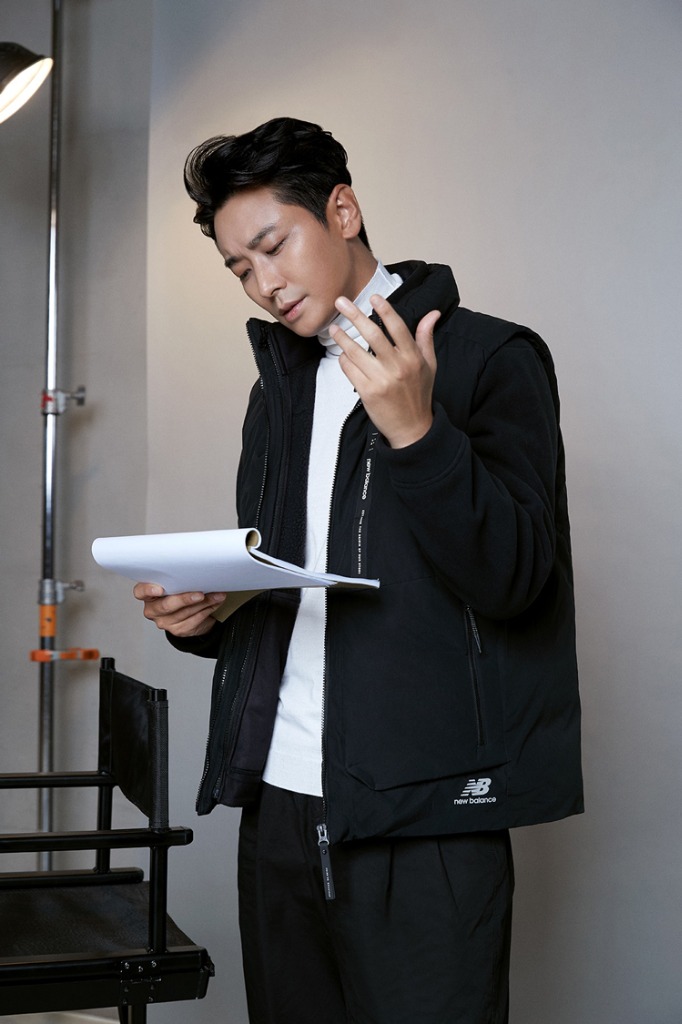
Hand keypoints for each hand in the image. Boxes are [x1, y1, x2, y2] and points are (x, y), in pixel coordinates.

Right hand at [133, 583, 225, 637]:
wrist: (190, 613)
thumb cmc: (180, 592)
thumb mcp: (176, 583)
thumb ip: (178, 578)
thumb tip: (197, 571)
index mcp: (148, 594)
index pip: (140, 592)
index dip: (148, 590)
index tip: (159, 589)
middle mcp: (153, 609)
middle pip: (166, 605)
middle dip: (185, 599)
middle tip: (200, 593)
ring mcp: (164, 622)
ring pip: (184, 613)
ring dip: (204, 603)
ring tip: (217, 595)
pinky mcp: (177, 630)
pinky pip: (194, 621)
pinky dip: (207, 610)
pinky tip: (215, 603)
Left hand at [330, 294, 440, 447]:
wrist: (412, 428)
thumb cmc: (419, 394)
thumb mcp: (429, 365)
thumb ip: (426, 338)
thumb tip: (433, 313)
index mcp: (413, 358)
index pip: (398, 327)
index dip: (384, 310)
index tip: (373, 297)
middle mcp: (398, 367)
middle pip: (373, 334)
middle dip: (355, 315)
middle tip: (341, 302)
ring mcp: (381, 380)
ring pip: (356, 352)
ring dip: (342, 338)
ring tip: (334, 328)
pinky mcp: (367, 392)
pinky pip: (350, 370)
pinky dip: (344, 360)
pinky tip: (343, 355)